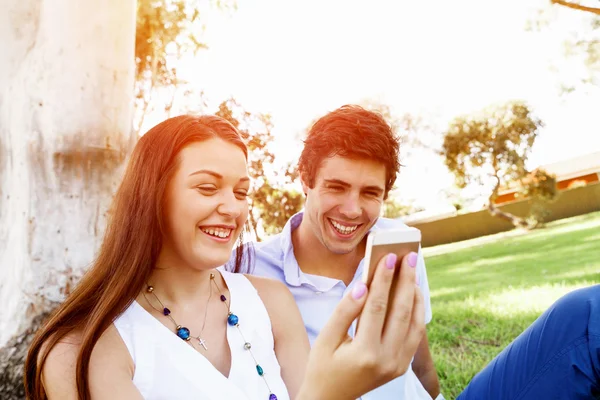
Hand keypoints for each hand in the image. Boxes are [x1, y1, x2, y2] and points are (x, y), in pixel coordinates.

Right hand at [297, 252, 424, 399]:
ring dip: (415, 295)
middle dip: (406, 281)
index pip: (377, 308)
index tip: (389, 257)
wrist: (330, 398)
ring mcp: (398, 365)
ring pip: (415, 323)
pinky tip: (413, 294)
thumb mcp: (326, 338)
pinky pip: (415, 335)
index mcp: (365, 353)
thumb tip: (362, 286)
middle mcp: (387, 360)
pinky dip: (417, 312)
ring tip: (414, 271)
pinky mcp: (401, 366)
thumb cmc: (322, 366)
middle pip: (401, 312)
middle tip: (410, 256)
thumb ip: (344, 311)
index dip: (383, 280)